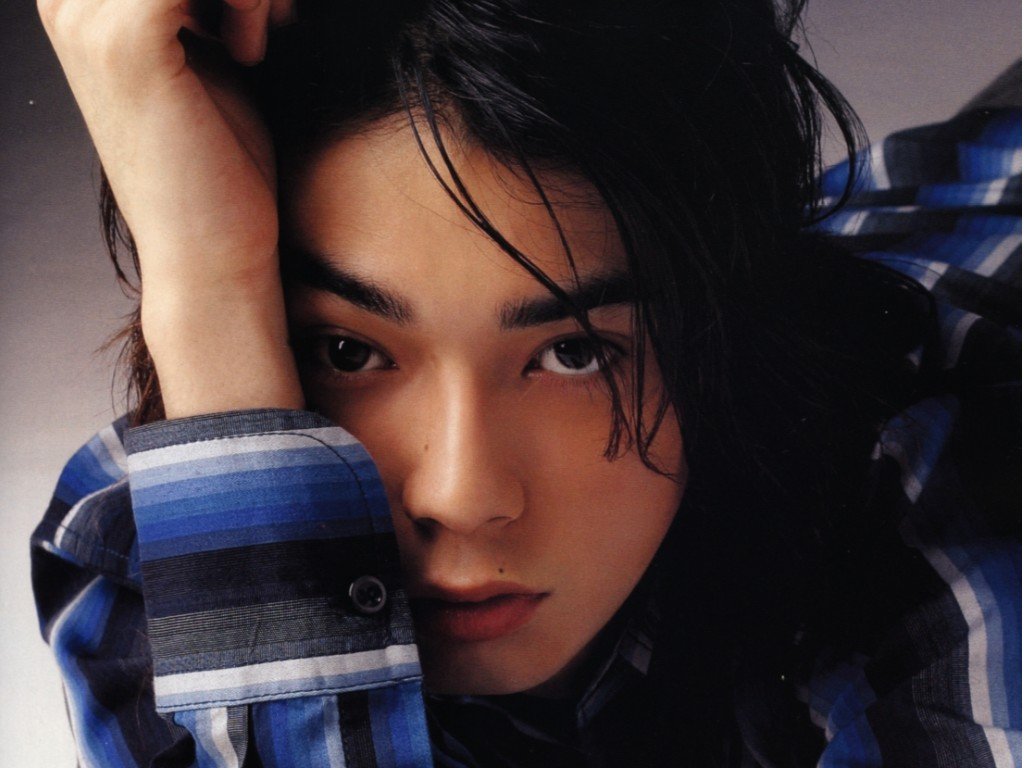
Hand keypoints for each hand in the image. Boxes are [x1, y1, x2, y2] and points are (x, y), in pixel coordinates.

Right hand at [38, 0, 304, 416]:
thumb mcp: (207, 59)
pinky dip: (247, 0)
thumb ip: (203, 4)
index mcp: (81, 6)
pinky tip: (247, 54)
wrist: (212, 254)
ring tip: (252, 44)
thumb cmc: (217, 170)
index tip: (248, 17)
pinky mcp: (127, 44)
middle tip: (266, 21)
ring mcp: (88, 21)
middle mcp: (68, 5)